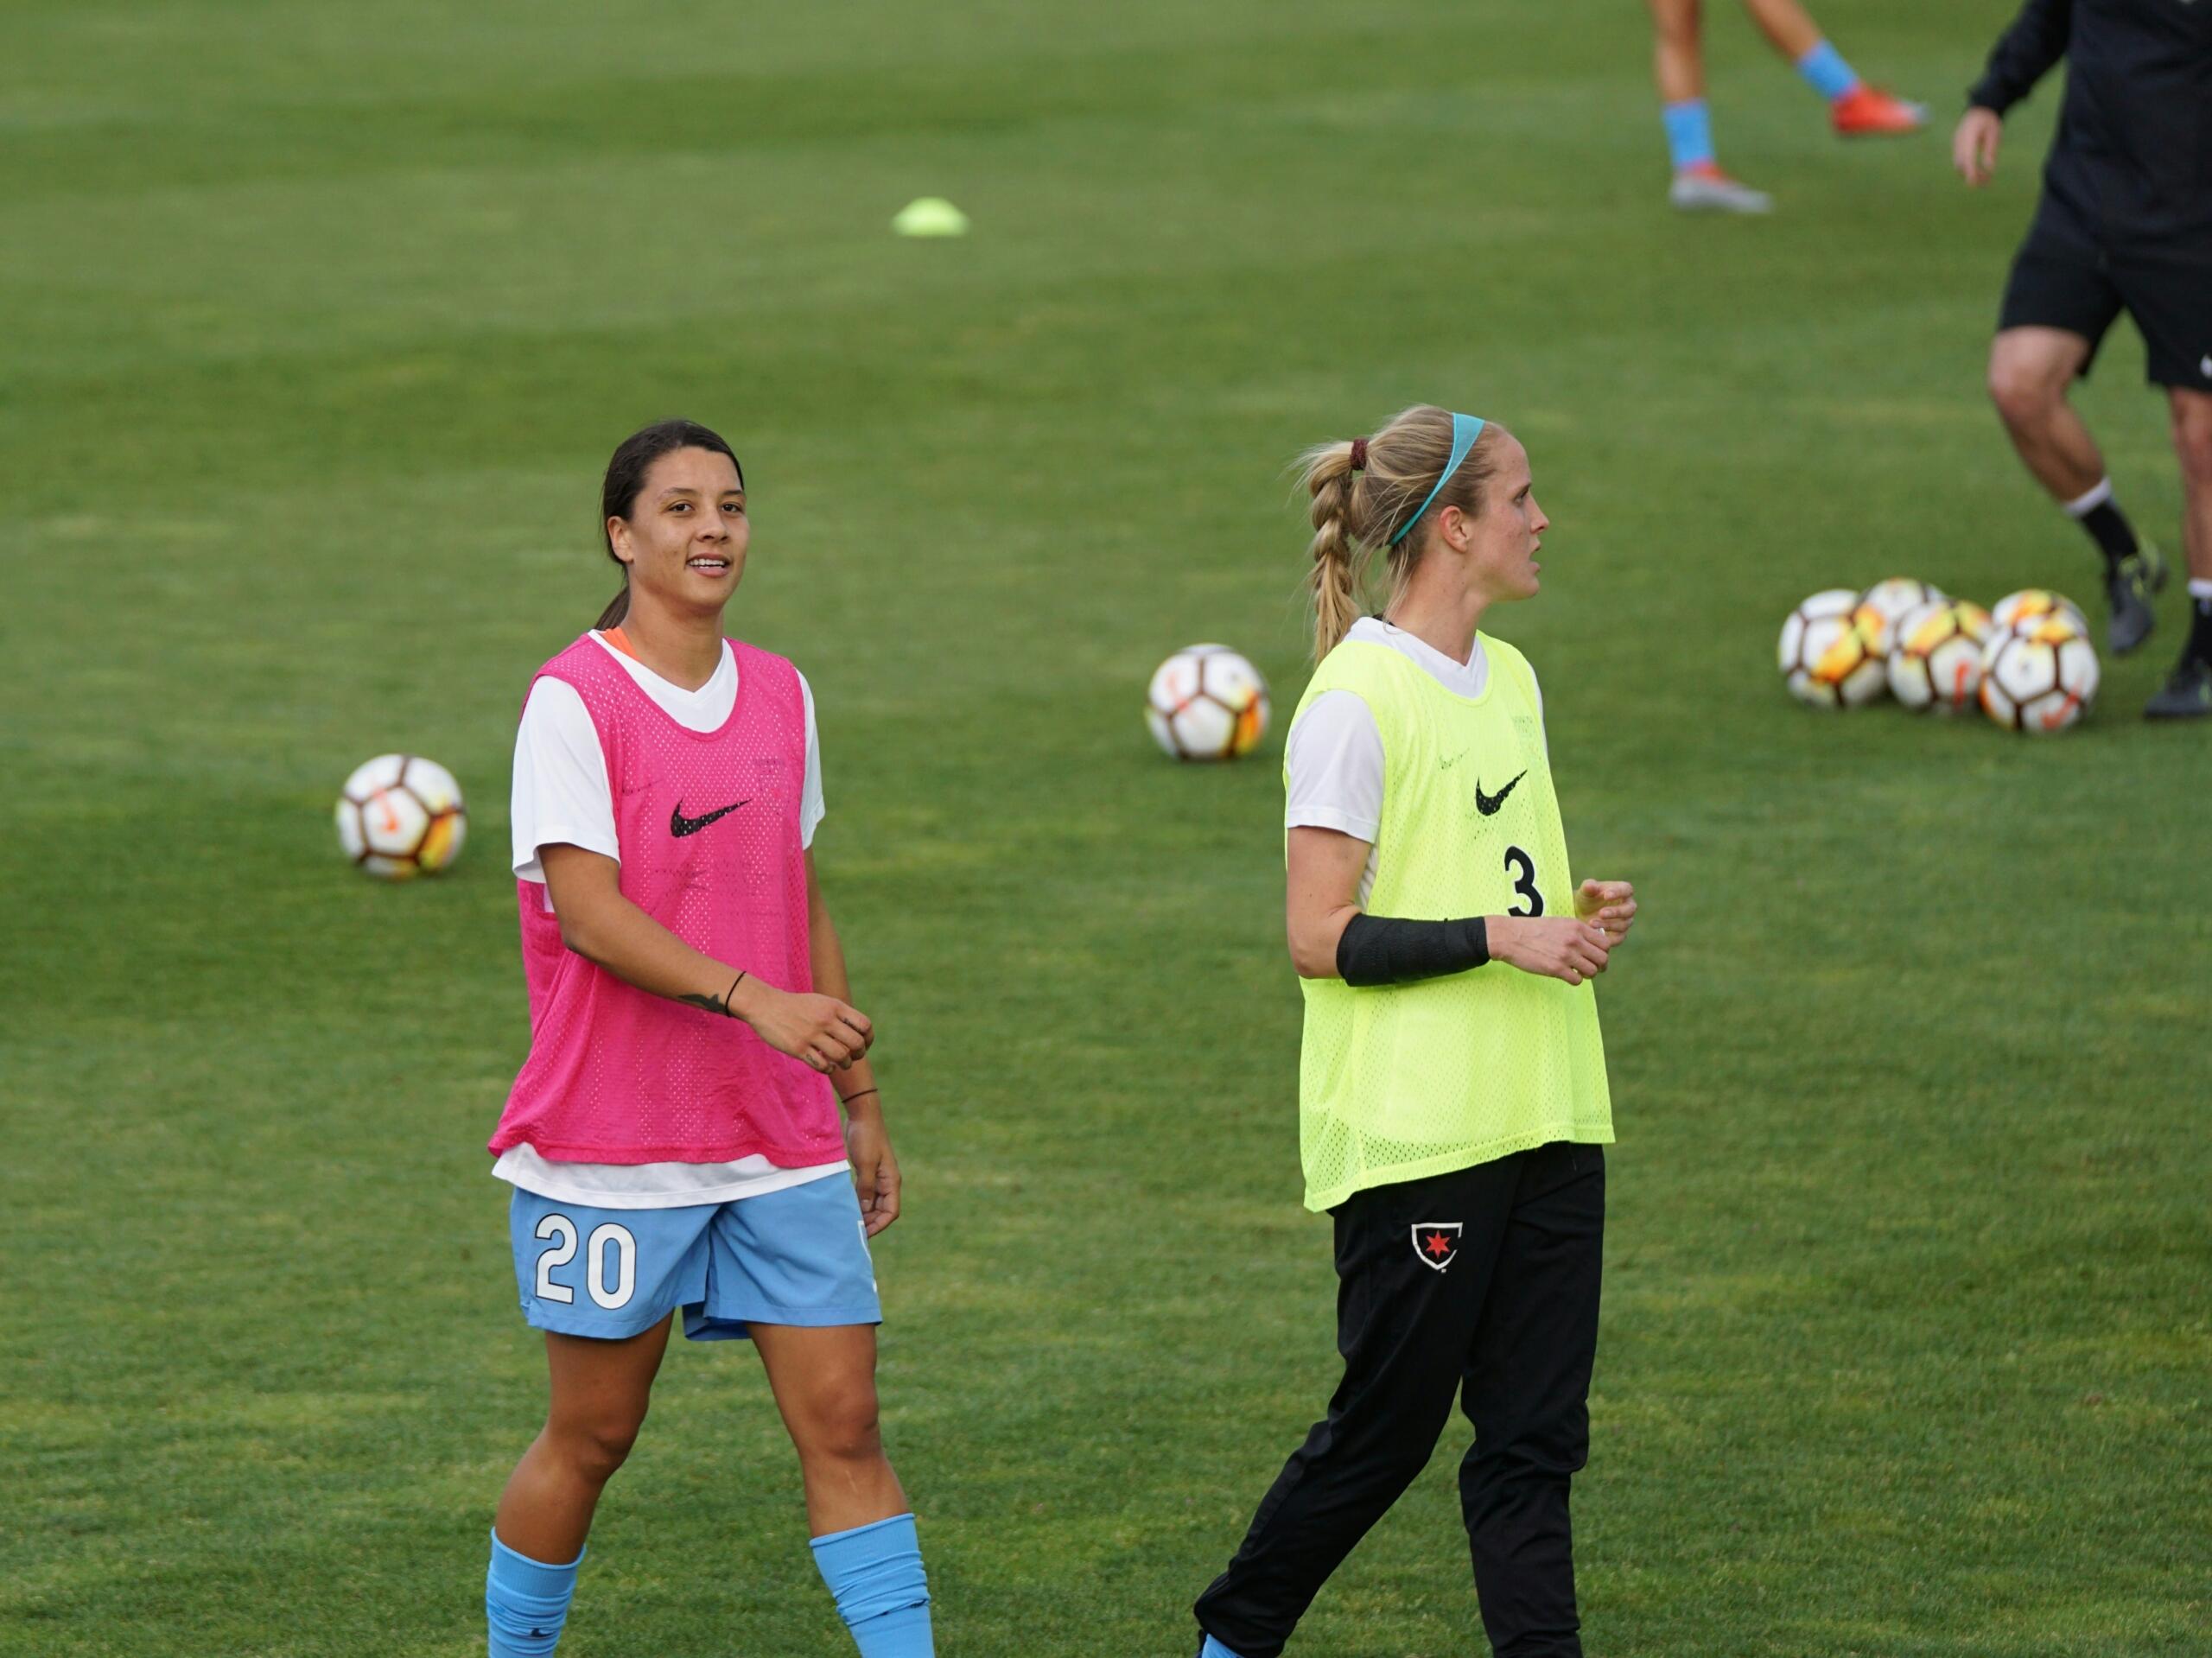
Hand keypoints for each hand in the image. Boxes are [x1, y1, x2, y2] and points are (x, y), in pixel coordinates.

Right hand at [739, 983, 873, 1072]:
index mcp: (834, 1006)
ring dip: (845, 1064)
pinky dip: (829, 1069)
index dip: (869, 1039)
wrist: (766, 1006)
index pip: (864, 1025)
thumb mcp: (822, 1002)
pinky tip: (827, 1066)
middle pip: (856, 1043)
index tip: (864, 1045)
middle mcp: (825, 1019)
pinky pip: (823, 1065)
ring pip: (841, 1056)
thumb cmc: (798, 1007)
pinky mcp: (798, 1048)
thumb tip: (861, 1033)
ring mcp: (811, 1034)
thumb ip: (841, 1015)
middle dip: (859, 1054)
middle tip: (853, 1057)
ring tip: (841, 1064)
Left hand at [845, 1107, 901, 1236]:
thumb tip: (864, 1210)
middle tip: (851, 1230)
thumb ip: (865, 1188)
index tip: (863, 1233)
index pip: (891, 1212)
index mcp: (891, 1181)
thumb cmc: (866, 1137)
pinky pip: (865, 1193)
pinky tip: (846, 1206)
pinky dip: (858, 1202)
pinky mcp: (867, 1171)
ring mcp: (878, 1177)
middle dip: (870, 1222)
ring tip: (847, 1221)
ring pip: (873, 1203)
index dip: (879, 1225)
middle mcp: (887, 1181)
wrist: (862, 1115)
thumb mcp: (865, 1163)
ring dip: (863, 1213)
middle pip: (882, 1210)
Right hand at [1487, 914, 1609, 985]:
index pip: (1605, 943)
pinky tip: (1566, 975)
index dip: (1603, 952)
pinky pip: (1577, 980)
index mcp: (1576, 927)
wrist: (1509, 936)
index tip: (1595, 956)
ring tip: (1577, 972)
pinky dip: (1574, 980)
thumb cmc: (1532, 930)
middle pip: (1603, 958)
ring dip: (1587, 974)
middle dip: (1599, 966)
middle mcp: (1575, 940)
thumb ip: (1576, 932)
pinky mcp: (1556, 968)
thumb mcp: (1558, 923)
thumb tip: (1593, 944)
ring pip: (1592, 971)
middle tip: (1591, 968)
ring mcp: (1566, 955)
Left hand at [1575, 879, 1636, 945]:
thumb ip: (1588, 887)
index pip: (1626, 889)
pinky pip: (1619, 938)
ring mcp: (1626, 921)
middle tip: (1601, 913)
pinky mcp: (1620, 935)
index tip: (1606, 895)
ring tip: (1591, 923)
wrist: (1580, 915)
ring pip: (1623, 925)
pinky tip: (1595, 935)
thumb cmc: (1586, 898)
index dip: (1619, 893)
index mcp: (1623, 891)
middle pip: (1629, 909)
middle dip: (1616, 912)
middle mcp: (1628, 907)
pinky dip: (1608, 938)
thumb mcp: (1584, 891)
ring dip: (1608, 925)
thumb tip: (1590, 885)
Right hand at [1954, 107, 2001, 185]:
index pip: (1967, 158)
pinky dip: (1968, 167)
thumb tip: (1989, 170)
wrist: (1979, 109)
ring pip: (1959, 164)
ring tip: (1985, 178)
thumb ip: (1991, 151)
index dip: (1970, 172)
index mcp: (1969, 136)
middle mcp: (1959, 141)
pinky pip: (1960, 160)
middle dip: (1971, 175)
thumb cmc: (1989, 121)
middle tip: (1986, 183)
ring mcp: (1956, 144)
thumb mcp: (1994, 135)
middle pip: (1961, 163)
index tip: (1974, 184)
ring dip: (1970, 172)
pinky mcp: (1957, 147)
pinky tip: (1979, 171)